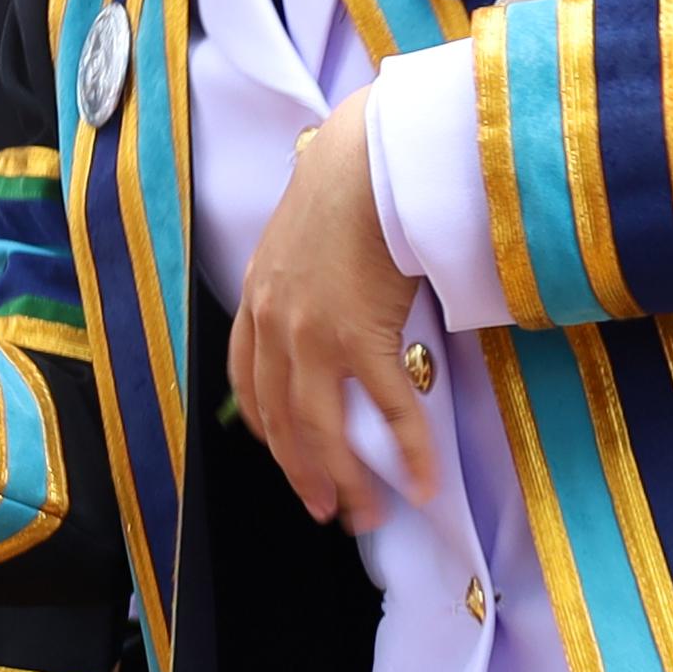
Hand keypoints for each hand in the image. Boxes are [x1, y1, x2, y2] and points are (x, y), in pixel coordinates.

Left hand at [227, 94, 439, 534]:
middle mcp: (273, 326)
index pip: (249, 386)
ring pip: (322, 431)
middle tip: (328, 511)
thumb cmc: (348, 185)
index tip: (288, 460)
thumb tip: (332, 301)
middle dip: (304, 474)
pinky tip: (423, 481)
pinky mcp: (360, 336)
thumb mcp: (301, 237)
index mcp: (256, 302)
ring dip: (345, 480)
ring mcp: (312, 336)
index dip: (269, 433)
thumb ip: (304, 279)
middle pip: (282, 422)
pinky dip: (407, 452)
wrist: (368, 158)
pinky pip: (387, 410)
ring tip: (367, 514)